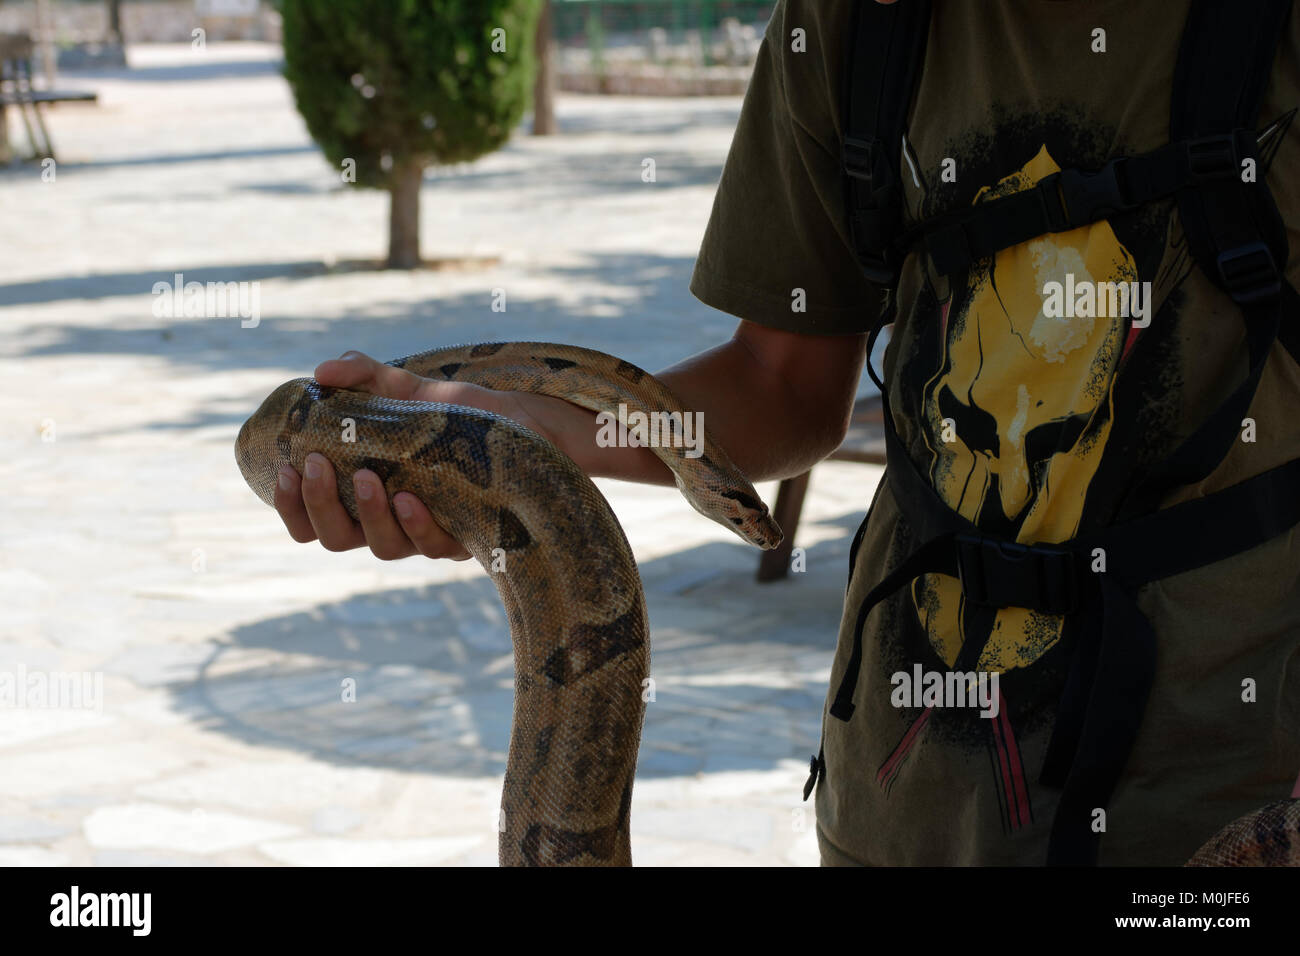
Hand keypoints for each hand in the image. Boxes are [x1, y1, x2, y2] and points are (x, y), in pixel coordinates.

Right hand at [273, 350, 583, 561]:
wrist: (521, 422)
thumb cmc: (456, 412)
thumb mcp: (406, 387)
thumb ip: (364, 375)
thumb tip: (322, 371)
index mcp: (362, 494)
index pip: (311, 520)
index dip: (292, 507)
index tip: (285, 472)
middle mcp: (389, 522)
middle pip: (337, 539)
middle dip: (321, 507)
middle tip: (319, 466)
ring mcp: (427, 533)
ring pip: (382, 548)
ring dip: (369, 516)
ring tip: (371, 479)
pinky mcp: (467, 537)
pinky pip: (434, 546)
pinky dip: (418, 526)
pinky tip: (411, 501)